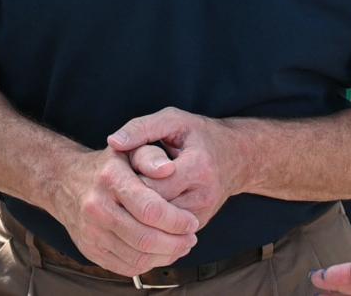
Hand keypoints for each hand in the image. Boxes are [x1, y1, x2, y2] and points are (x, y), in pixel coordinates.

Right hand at [47, 146, 199, 276]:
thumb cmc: (107, 166)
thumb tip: (170, 169)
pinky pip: (125, 267)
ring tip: (181, 246)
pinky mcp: (89, 250)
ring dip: (166, 256)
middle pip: (145, 238)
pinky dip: (149, 264)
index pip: (150, 210)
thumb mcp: (129, 150)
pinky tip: (161, 254)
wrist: (65, 182)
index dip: (177, 220)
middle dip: (176, 243)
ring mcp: (91, 232)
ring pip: (137, 257)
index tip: (192, 221)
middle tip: (191, 239)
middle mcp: (97, 207)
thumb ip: (151, 156)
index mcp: (110, 179)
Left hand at [108, 107, 240, 228]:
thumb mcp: (173, 120)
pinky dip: (150, 220)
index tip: (122, 168)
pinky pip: (164, 231)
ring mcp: (201, 215)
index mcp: (198, 167)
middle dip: (132, 197)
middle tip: (122, 184)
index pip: (151, 185)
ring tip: (133, 193)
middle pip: (152, 208)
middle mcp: (203, 196)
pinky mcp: (196, 226)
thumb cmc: (199, 135)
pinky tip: (144, 204)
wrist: (237, 158)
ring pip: (156, 225)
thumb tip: (112, 142)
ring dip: (139, 211)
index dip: (130, 178)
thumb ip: (142, 128)